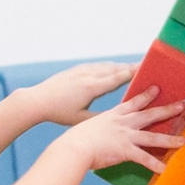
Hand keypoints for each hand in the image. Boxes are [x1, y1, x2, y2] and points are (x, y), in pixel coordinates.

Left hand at [21, 61, 135, 125]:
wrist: (38, 100)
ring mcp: (82, 70)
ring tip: (133, 66)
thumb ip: (100, 117)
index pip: (117, 78)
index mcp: (92, 87)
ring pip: (106, 65)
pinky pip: (97, 65)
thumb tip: (117, 118)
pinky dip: (108, 66)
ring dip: (120, 66)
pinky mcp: (76, 69)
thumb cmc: (59, 113)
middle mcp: (88, 75)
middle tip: (146, 65)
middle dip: (131, 67)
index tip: (146, 69)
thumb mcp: (82, 119)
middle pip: (115, 68)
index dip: (133, 72)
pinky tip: (112, 68)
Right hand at [56, 88, 184, 177]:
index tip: (157, 89)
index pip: (134, 102)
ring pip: (153, 137)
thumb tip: (101, 134)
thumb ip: (101, 129)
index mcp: (114, 115)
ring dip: (170, 139)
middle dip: (168, 110)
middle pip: (150, 114)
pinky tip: (164, 169)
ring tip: (183, 141)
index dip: (147, 95)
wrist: (75, 146)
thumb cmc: (77, 139)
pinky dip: (155, 164)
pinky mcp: (125, 150)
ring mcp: (126, 136)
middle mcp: (123, 123)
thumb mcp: (90, 126)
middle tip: (182, 105)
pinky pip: (144, 158)